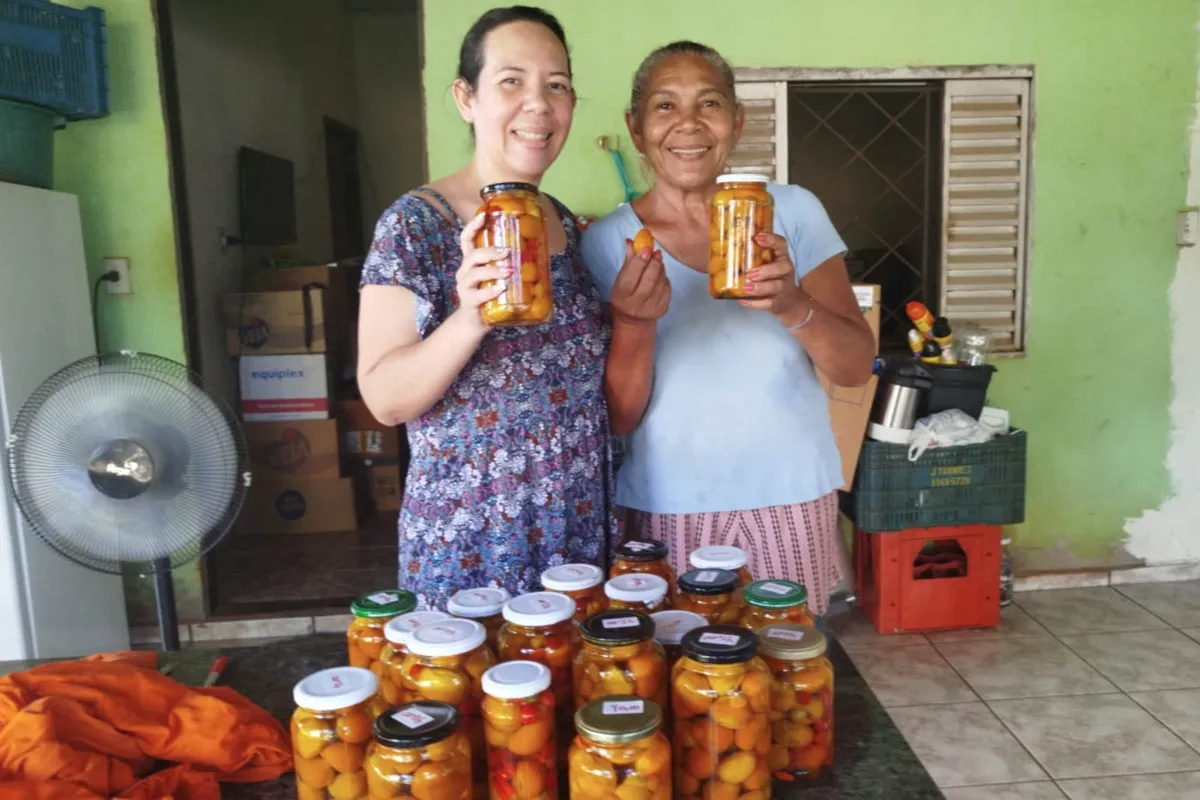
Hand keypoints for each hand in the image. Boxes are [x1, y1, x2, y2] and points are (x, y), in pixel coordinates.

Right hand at [453, 212, 511, 331]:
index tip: (484, 215)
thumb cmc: (488, 295)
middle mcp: (464, 272)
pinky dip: (490, 291)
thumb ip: (506, 264)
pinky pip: (478, 295)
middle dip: (490, 252)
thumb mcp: (495, 277)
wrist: (474, 322)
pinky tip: (502, 289)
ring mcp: (464, 287)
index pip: (466, 239)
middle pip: (472, 255)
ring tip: (509, 271)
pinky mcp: (468, 302)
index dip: (473, 226)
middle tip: (508, 252)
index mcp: (471, 262)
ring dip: (493, 270)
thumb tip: (536, 250)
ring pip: (474, 273)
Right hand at [610, 237, 670, 323]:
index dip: (640, 261)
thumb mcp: (622, 279)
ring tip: (658, 262)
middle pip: (649, 280)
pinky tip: (661, 275)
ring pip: (660, 284)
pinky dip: (665, 279)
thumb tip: (632, 241)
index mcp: (622, 294)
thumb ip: (629, 260)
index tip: (647, 248)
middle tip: (656, 253)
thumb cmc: (625, 294)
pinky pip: (668, 290)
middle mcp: (636, 304)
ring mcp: (650, 309)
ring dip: (661, 269)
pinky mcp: (662, 310)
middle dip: (654, 263)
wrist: (633, 319)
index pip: (632, 276)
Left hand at [738, 231, 810, 320]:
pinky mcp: (777, 303)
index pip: (781, 244)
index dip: (771, 240)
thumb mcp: (766, 263)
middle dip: (765, 270)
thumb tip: (720, 243)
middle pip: (782, 268)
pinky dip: (754, 303)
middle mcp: (785, 270)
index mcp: (781, 257)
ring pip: (775, 286)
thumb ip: (752, 255)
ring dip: (759, 287)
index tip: (757, 237)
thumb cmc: (770, 276)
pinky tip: (742, 300)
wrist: (787, 301)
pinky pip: (767, 303)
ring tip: (745, 288)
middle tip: (749, 273)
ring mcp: (783, 287)